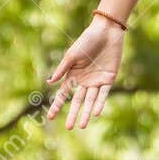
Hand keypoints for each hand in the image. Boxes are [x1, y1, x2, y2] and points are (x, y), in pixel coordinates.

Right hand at [45, 15, 124, 129]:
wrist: (106, 31)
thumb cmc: (87, 40)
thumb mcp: (72, 55)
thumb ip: (62, 70)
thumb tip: (49, 83)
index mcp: (73, 75)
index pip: (63, 94)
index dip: (57, 105)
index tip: (50, 118)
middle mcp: (84, 81)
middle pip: (77, 101)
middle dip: (73, 114)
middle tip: (69, 128)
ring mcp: (96, 81)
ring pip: (90, 100)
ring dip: (86, 113)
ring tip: (82, 126)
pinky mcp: (109, 79)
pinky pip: (103, 94)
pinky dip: (99, 103)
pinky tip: (95, 112)